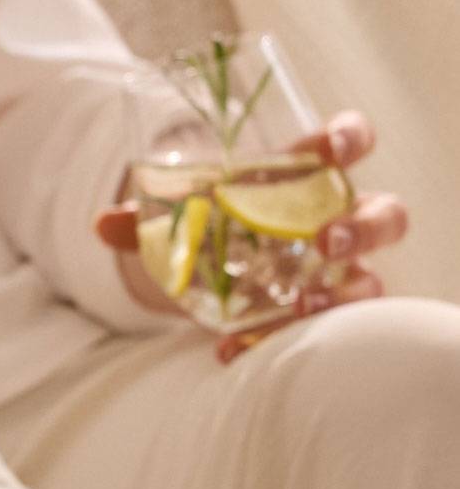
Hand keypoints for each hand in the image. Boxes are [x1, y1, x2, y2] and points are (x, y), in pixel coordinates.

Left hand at [96, 110, 409, 360]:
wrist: (216, 265)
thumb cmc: (217, 221)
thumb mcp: (183, 215)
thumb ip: (146, 220)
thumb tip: (103, 224)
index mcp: (310, 175)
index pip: (350, 142)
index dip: (350, 138)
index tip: (333, 146)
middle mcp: (339, 220)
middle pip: (385, 215)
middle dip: (363, 226)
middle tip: (325, 241)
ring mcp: (338, 271)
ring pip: (371, 279)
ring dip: (346, 293)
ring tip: (304, 305)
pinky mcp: (320, 310)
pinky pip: (323, 330)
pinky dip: (276, 339)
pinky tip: (234, 350)